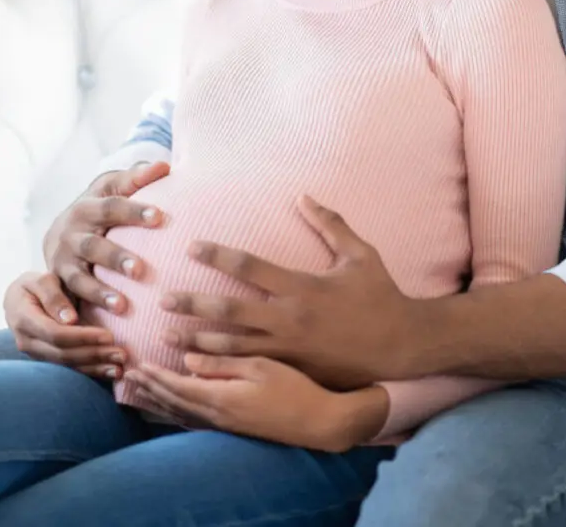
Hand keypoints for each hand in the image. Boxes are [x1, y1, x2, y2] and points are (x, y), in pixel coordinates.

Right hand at [3, 271, 125, 378]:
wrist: (19, 299)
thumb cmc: (34, 285)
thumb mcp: (40, 280)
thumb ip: (53, 296)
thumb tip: (70, 320)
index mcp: (24, 319)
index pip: (56, 334)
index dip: (83, 337)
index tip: (109, 335)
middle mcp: (27, 342)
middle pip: (63, 354)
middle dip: (94, 355)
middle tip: (121, 354)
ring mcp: (36, 354)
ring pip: (67, 365)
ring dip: (95, 367)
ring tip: (120, 367)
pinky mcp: (46, 360)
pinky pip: (69, 369)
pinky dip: (91, 372)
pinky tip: (111, 372)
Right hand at [43, 160, 169, 314]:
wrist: (61, 229)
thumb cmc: (101, 206)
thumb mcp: (113, 186)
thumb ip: (137, 177)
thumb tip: (164, 166)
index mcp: (87, 206)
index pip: (113, 206)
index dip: (134, 211)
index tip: (160, 217)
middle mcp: (71, 233)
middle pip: (94, 245)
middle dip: (116, 257)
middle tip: (140, 269)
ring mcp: (61, 260)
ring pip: (78, 277)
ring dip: (98, 292)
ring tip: (121, 305)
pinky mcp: (57, 282)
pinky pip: (62, 299)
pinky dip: (64, 311)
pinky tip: (77, 325)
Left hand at [123, 354, 389, 452]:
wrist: (320, 422)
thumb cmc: (295, 387)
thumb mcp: (260, 365)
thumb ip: (222, 362)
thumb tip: (188, 359)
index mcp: (221, 398)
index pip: (177, 386)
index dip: (154, 375)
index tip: (134, 362)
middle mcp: (218, 415)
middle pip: (173, 402)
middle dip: (149, 388)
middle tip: (127, 375)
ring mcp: (226, 425)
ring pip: (182, 413)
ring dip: (159, 401)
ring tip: (141, 390)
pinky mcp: (235, 428)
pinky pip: (194, 420)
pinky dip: (177, 411)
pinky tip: (173, 407)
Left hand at [159, 196, 417, 388]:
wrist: (403, 345)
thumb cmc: (381, 295)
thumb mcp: (361, 254)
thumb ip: (331, 225)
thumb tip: (303, 196)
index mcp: (302, 286)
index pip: (249, 266)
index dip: (218, 254)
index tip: (192, 245)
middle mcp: (290, 318)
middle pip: (230, 310)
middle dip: (193, 304)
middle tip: (163, 299)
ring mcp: (289, 348)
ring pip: (234, 346)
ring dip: (198, 341)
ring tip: (169, 337)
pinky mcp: (294, 369)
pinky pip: (251, 368)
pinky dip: (223, 367)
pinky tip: (200, 367)